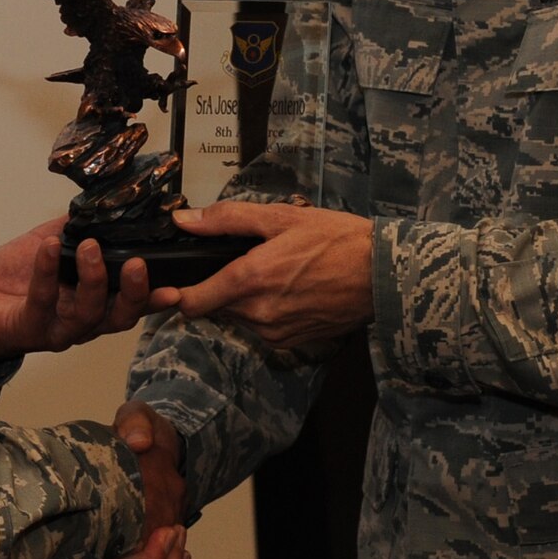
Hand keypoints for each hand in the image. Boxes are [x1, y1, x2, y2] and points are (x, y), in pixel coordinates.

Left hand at [0, 217, 151, 361]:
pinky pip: (42, 302)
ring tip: (89, 247)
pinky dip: (47, 272)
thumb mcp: (53, 243)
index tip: (175, 287)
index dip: (155, 299)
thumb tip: (104, 203)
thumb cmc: (14, 278)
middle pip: (120, 317)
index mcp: (95, 303)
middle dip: (134, 293)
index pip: (132, 304)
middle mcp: (82, 321)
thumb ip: (79, 229)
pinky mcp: (28, 328)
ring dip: (93, 279)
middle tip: (138, 265)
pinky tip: (48, 247)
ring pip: (88, 315)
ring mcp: (57, 328)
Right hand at [91, 401, 189, 558]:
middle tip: (175, 530)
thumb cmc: (138, 431)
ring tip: (179, 536)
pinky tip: (182, 552)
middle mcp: (100, 539)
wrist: (151, 444)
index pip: (102, 558)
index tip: (163, 531)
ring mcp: (118, 552)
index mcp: (93, 512)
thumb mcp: (137, 416)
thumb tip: (137, 441)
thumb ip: (135, 422)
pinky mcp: (137, 556)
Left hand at [149, 202, 374, 351]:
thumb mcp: (281, 217)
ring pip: (239, 316)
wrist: (384, 276)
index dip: (177, 294)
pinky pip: (263, 326)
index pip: (191, 302)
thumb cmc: (337, 240)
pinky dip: (266, 310)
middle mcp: (258, 314)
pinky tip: (290, 288)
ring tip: (275, 271)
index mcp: (250, 280)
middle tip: (245, 260)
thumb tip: (184, 220)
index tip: (173, 284)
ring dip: (245, 298)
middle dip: (220, 286)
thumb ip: (227, 218)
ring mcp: (276, 332)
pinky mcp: (292, 342)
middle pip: (215, 307)